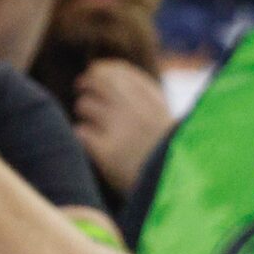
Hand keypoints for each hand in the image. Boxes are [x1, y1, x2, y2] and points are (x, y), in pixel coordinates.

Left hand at [72, 58, 171, 194]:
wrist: (172, 183)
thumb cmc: (165, 150)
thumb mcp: (161, 115)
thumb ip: (139, 93)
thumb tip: (101, 71)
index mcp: (151, 97)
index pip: (115, 70)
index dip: (100, 71)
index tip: (94, 76)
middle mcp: (135, 108)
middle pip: (95, 81)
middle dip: (86, 85)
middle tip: (82, 90)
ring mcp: (120, 128)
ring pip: (84, 105)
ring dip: (86, 113)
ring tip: (96, 125)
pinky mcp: (106, 151)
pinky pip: (81, 132)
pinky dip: (84, 136)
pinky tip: (95, 144)